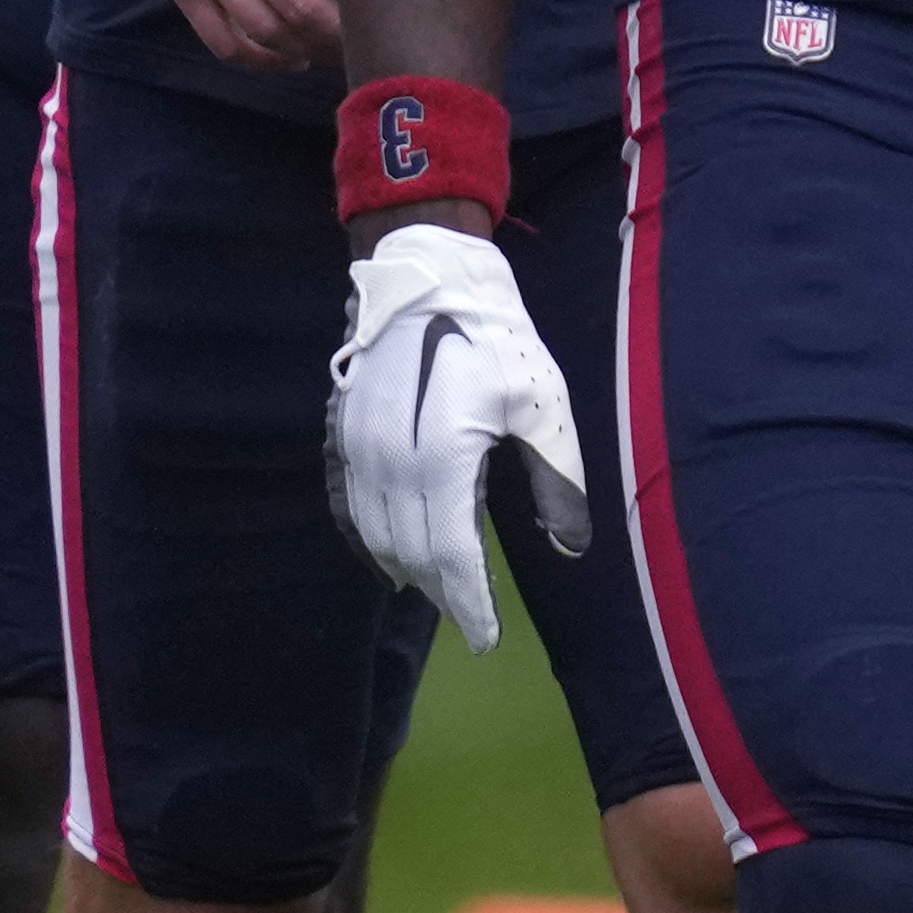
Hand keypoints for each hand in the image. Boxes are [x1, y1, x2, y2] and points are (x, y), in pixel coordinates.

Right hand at [325, 219, 586, 649]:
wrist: (426, 275)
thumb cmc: (496, 338)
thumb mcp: (543, 405)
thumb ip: (556, 481)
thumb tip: (571, 548)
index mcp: (443, 456)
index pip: (450, 553)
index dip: (468, 602)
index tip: (486, 638)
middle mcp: (390, 461)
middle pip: (412, 553)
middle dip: (443, 593)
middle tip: (471, 620)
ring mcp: (358, 449)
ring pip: (376, 536)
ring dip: (407, 570)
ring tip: (438, 592)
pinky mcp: (342, 435)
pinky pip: (349, 506)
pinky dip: (368, 540)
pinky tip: (388, 558)